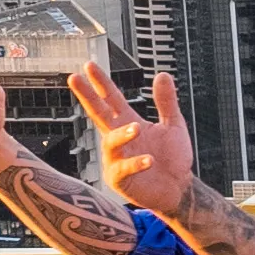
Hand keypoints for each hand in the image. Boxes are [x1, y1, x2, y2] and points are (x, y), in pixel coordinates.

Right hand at [71, 60, 195, 214]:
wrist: (179, 188)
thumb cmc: (172, 158)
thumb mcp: (173, 125)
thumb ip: (166, 102)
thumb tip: (163, 74)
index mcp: (128, 123)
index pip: (111, 99)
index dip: (101, 83)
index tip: (89, 65)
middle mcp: (118, 139)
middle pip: (98, 114)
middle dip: (87, 96)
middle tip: (74, 78)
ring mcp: (116, 159)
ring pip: (111, 142)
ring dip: (122, 134)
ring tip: (137, 128)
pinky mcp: (119, 179)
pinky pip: (123, 169)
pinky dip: (135, 163)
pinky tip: (149, 159)